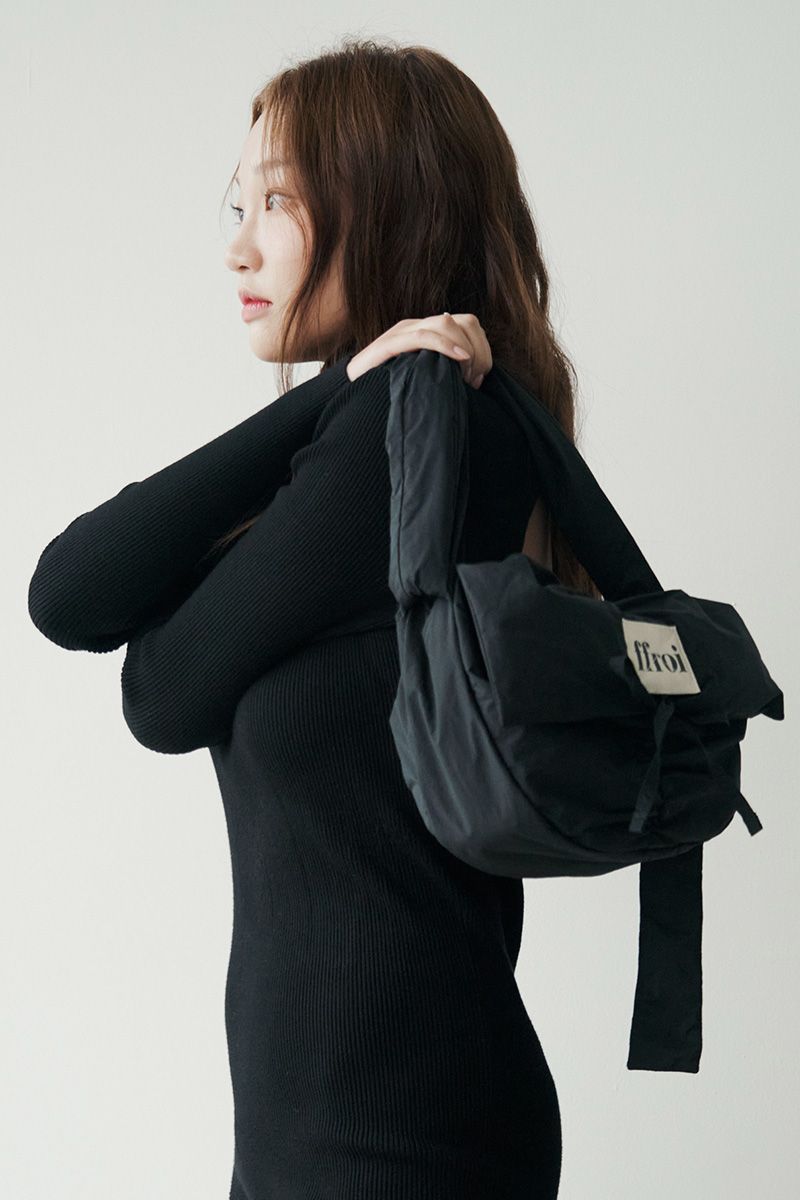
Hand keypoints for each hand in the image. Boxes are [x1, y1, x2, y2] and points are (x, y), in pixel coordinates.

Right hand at [346, 313, 491, 388]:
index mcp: (429, 333)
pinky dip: (446, 345)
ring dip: (465, 350)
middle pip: (466, 322)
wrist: (351, 397)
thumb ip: (448, 373)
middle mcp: (418, 326)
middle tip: (473, 381)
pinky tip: (459, 359)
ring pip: (447, 324)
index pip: (469, 325)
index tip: (480, 379)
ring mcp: (402, 332)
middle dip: (480, 351)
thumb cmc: (392, 394)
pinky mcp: (388, 345)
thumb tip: (477, 378)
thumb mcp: (427, 381)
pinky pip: (423, 336)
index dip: (483, 349)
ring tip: (465, 377)